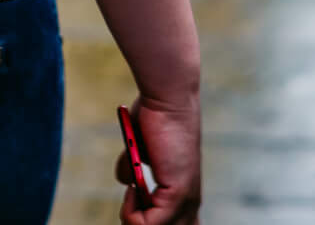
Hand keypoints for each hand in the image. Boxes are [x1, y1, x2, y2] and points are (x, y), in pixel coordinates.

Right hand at [115, 94, 200, 224]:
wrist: (167, 102)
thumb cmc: (155, 118)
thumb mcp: (140, 150)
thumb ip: (134, 169)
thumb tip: (125, 181)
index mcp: (185, 195)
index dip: (147, 220)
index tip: (133, 200)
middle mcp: (190, 203)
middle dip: (138, 220)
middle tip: (130, 198)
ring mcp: (186, 201)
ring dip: (131, 217)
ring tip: (131, 191)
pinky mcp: (178, 196)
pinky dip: (131, 212)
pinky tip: (132, 188)